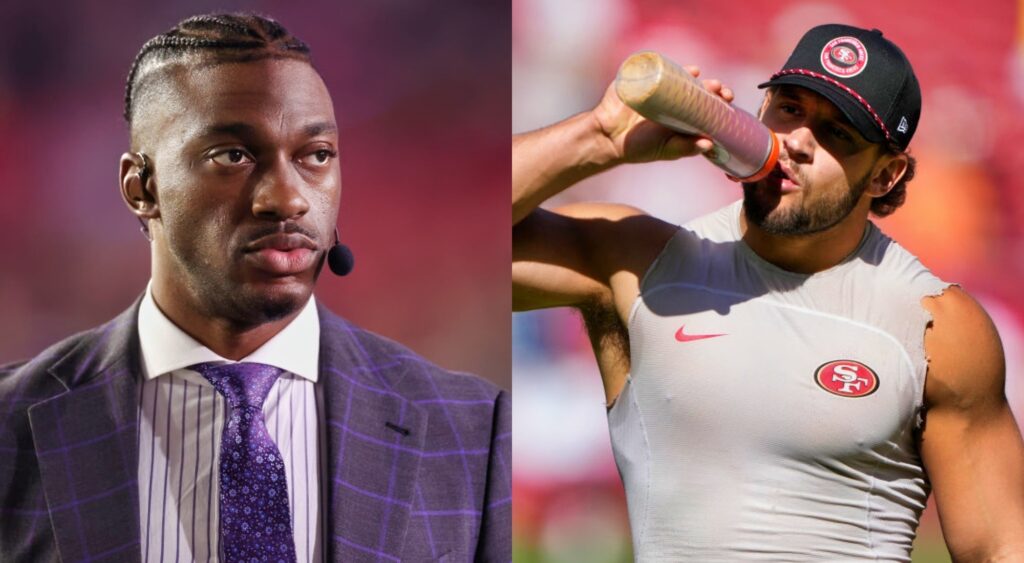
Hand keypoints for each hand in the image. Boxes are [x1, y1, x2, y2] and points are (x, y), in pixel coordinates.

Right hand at [590, 65, 734, 163]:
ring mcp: (658, 88)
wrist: (608, 138)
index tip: (728, 99)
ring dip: (695, 75)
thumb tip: (709, 144)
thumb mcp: (666, 150)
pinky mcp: (642, 80)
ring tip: (701, 77)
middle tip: (719, 89)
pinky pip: (658, 69)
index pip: (707, 105)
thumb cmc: (639, 147)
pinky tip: (683, 70)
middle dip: (712, 87)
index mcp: (683, 117)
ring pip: (681, 77)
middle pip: (698, 88)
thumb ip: (686, 147)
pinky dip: (672, 67)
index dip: (720, 100)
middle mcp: (674, 100)